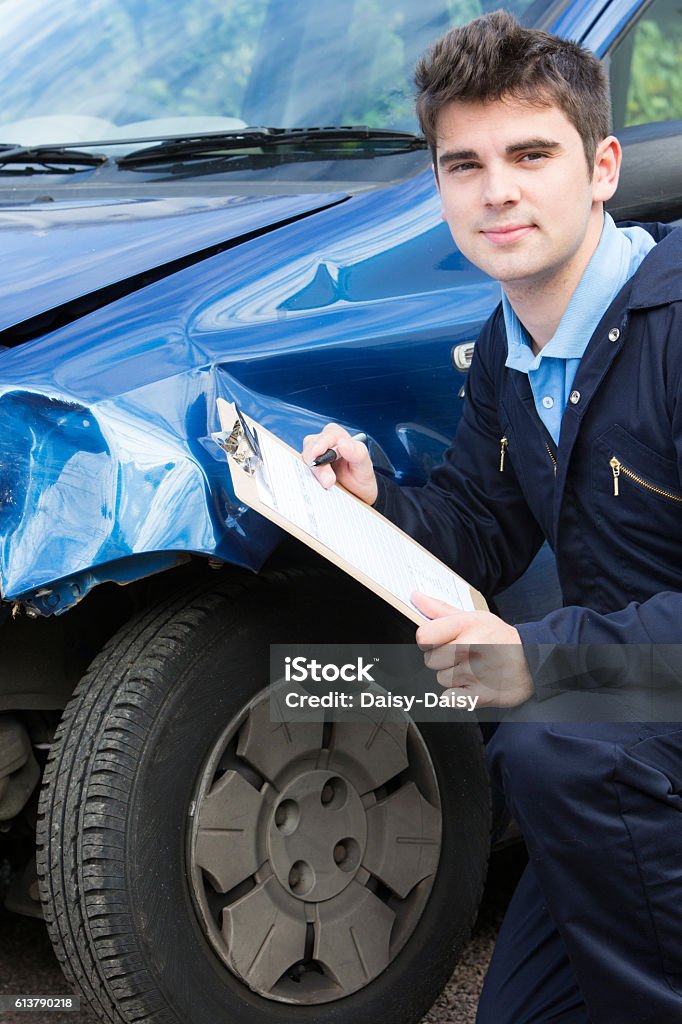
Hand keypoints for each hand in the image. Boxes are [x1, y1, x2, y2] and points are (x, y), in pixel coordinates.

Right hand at [302, 423, 377, 504]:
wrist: (356, 493)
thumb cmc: (360, 475)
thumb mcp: (364, 465)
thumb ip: (356, 452)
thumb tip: (343, 443)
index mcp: (337, 436)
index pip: (327, 435)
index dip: (321, 443)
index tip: (318, 452)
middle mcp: (322, 443)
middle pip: (311, 447)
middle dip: (318, 465)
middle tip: (328, 481)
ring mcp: (312, 456)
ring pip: (305, 460)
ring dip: (314, 473)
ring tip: (327, 484)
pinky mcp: (307, 469)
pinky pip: (301, 471)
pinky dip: (307, 478)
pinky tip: (316, 486)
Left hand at [413, 592, 533, 707]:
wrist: (532, 660)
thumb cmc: (499, 638)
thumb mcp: (473, 617)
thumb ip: (440, 610)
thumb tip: (415, 597)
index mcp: (465, 625)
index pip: (423, 637)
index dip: (427, 641)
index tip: (438, 642)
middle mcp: (469, 648)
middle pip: (430, 661)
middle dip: (442, 660)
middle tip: (461, 656)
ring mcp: (475, 673)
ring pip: (441, 680)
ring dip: (452, 677)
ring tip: (471, 669)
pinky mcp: (480, 695)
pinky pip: (449, 698)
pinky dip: (458, 695)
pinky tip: (472, 684)